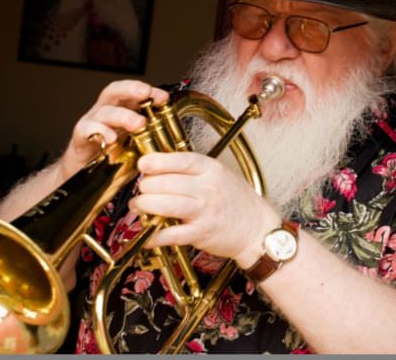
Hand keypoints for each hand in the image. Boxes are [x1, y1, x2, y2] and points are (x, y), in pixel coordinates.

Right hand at [59, 80, 168, 180]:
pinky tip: (110, 138)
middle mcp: (105, 112)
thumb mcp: (139, 146)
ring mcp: (91, 124)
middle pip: (114, 91)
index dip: (149, 91)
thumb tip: (179, 139)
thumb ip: (153, 139)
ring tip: (138, 124)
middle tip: (146, 93)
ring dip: (122, 115)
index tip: (164, 98)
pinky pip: (85, 130)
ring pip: (103, 111)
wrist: (86, 179)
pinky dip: (97, 131)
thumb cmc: (116, 159)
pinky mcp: (79, 139)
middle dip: (131, 89)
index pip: (133, 93)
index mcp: (122, 111)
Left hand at [129, 151, 280, 264]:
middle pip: (166, 183)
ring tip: (138, 205)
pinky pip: (170, 234)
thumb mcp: (220, 174)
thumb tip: (158, 166)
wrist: (257, 229)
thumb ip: (193, 169)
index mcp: (212, 170)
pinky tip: (148, 234)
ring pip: (164, 204)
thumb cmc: (236, 200)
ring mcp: (204, 211)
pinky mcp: (200, 233)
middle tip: (141, 189)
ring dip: (144, 205)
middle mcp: (208, 188)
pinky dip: (154, 235)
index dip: (157, 161)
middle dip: (146, 186)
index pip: (181, 160)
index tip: (143, 163)